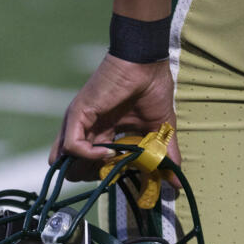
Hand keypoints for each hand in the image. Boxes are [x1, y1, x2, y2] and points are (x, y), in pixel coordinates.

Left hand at [50, 55, 179, 180]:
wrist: (146, 62)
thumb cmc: (152, 89)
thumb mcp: (159, 130)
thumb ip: (163, 156)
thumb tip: (177, 181)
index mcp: (102, 133)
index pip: (90, 166)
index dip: (103, 175)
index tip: (123, 174)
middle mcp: (87, 130)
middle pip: (73, 169)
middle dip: (92, 177)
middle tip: (113, 172)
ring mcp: (79, 123)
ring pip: (65, 162)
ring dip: (86, 170)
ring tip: (109, 163)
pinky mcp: (77, 115)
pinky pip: (72, 146)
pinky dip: (87, 155)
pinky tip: (106, 152)